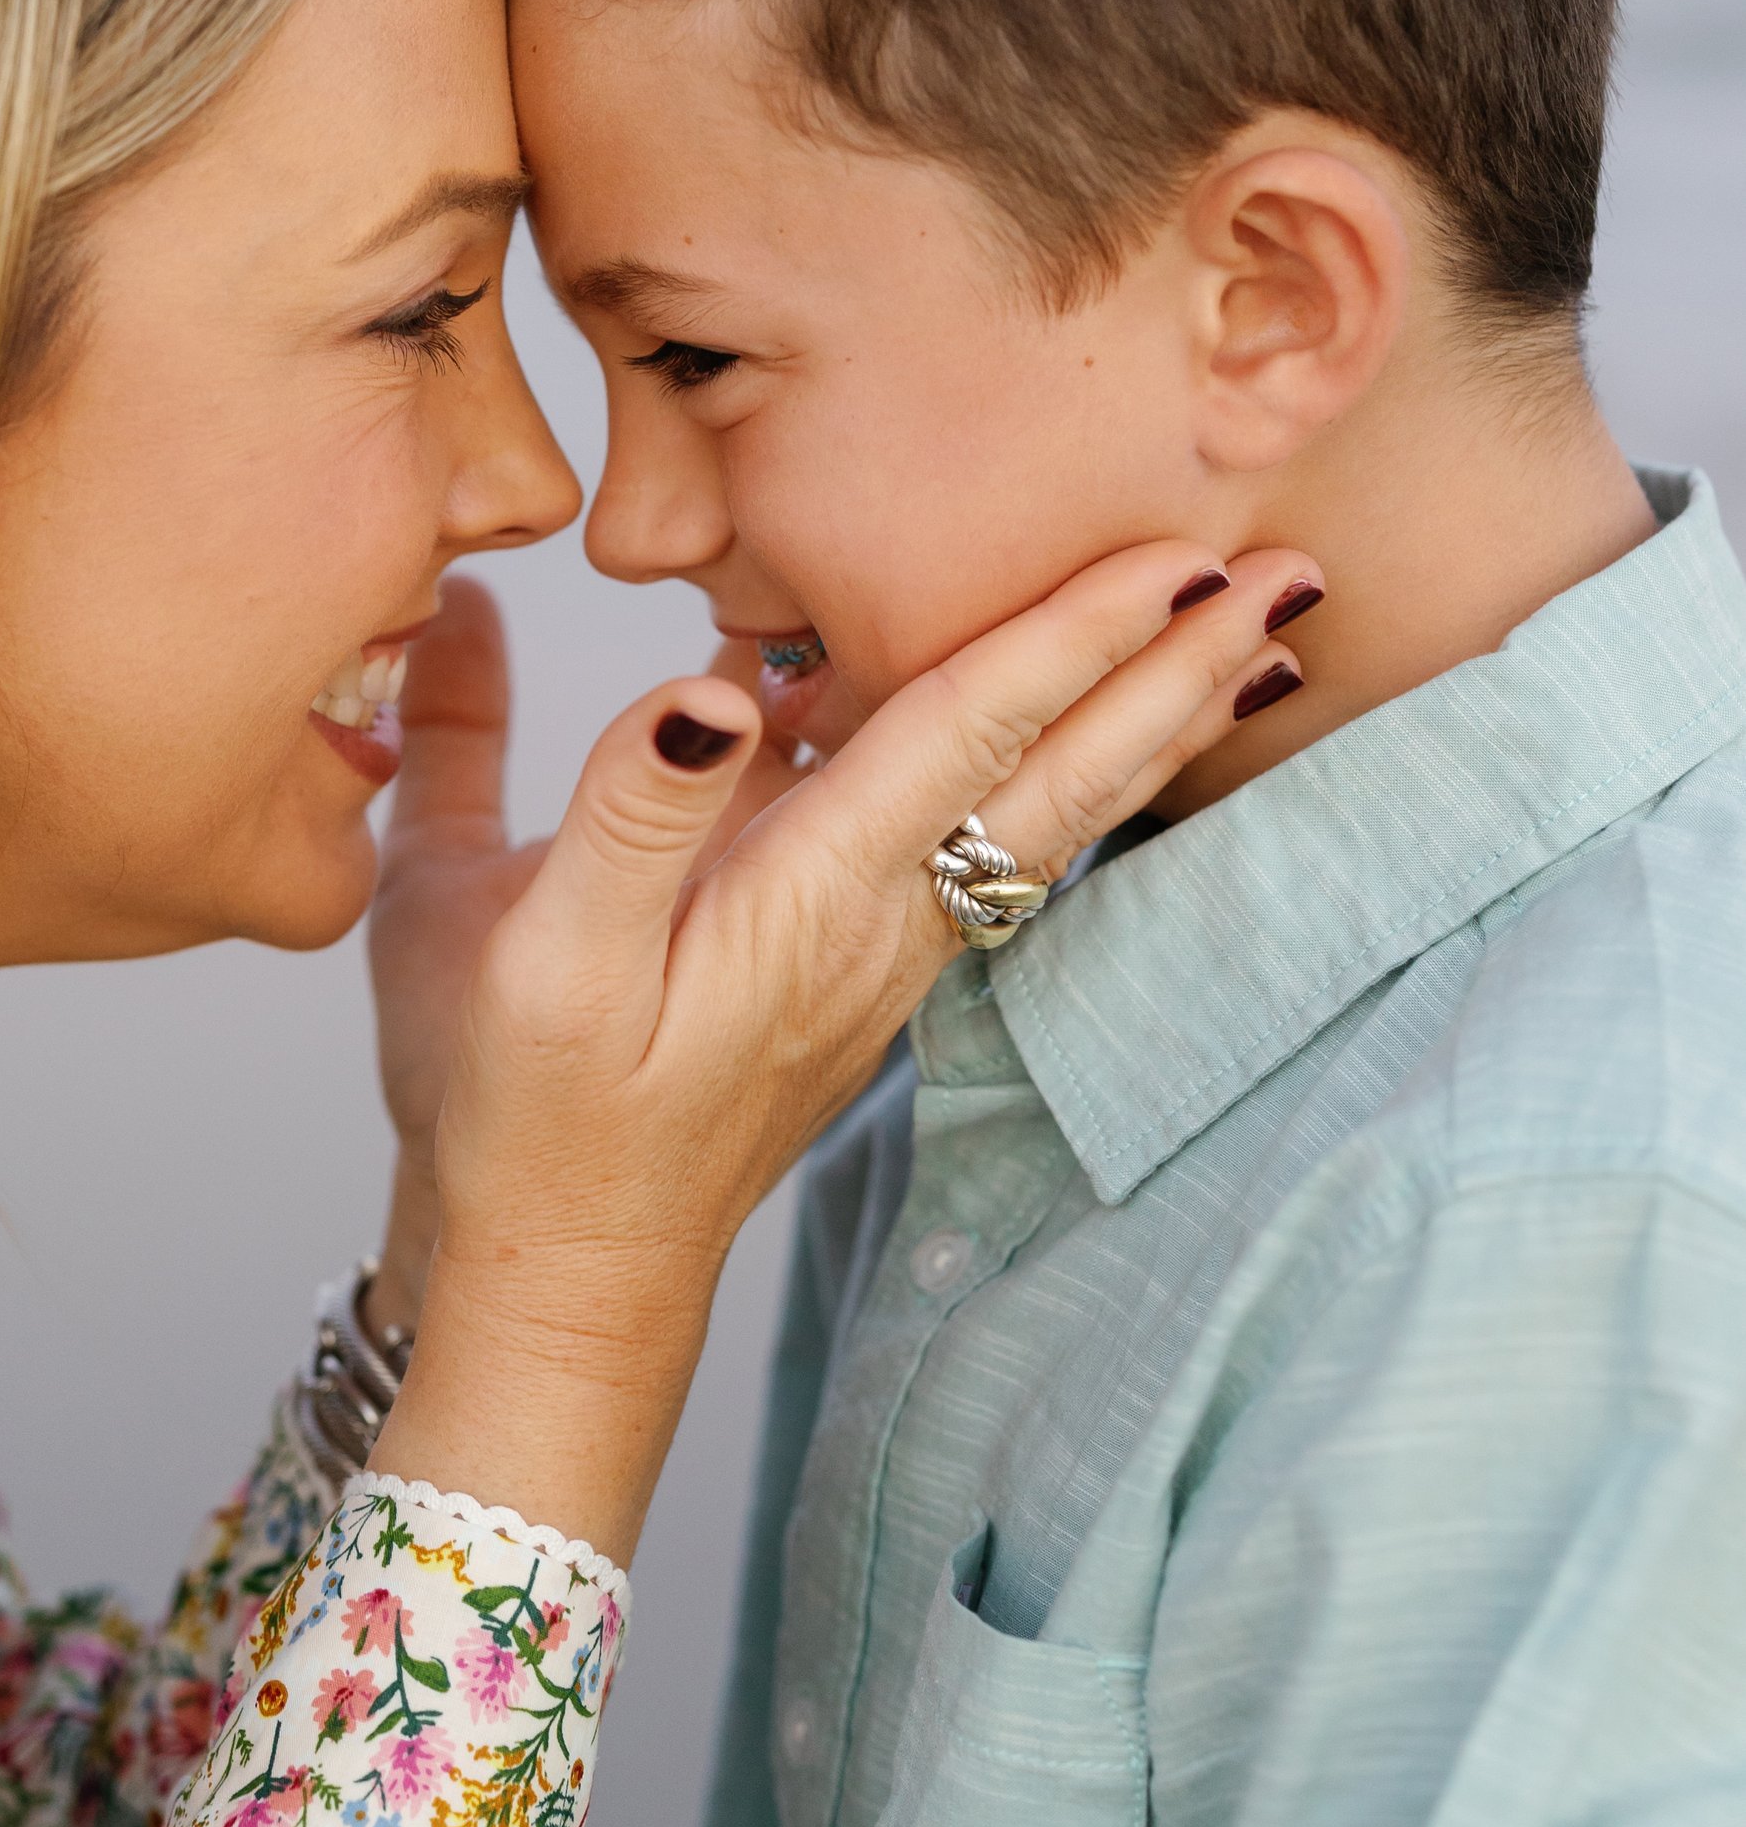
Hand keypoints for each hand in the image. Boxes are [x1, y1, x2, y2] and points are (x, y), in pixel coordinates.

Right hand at [378, 540, 1321, 1565]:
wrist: (569, 1278)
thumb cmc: (531, 1118)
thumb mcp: (529, 955)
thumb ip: (627, 812)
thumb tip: (712, 683)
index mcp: (810, 895)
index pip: (970, 730)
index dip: (1073, 629)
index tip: (1180, 549)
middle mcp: (879, 922)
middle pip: (1061, 775)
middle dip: (1177, 669)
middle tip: (1297, 573)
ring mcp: (880, 954)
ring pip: (1046, 816)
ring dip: (1147, 721)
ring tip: (1237, 643)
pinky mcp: (856, 972)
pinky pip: (987, 845)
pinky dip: (1056, 770)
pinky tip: (1054, 724)